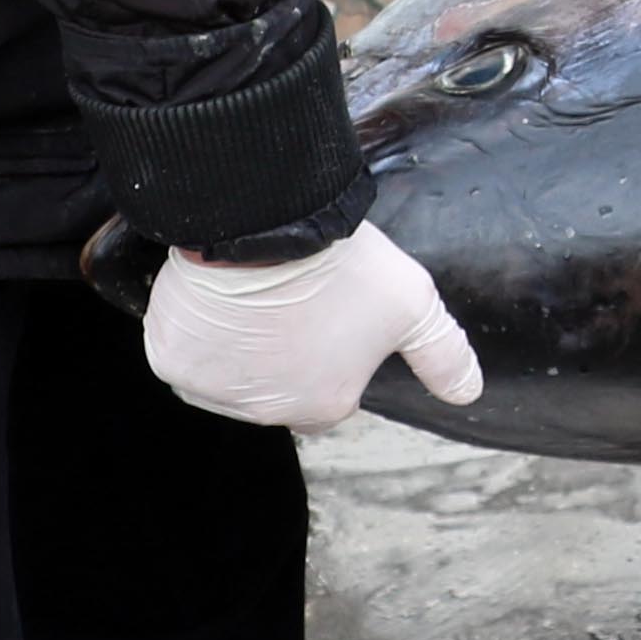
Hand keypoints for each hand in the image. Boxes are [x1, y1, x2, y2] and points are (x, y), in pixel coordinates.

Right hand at [143, 222, 480, 429]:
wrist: (267, 227)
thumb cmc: (342, 264)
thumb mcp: (413, 305)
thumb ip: (443, 353)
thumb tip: (468, 394)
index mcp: (326, 407)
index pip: (324, 389)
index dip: (323, 346)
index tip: (318, 309)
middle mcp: (268, 412)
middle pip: (271, 384)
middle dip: (276, 348)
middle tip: (282, 295)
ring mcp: (215, 391)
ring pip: (223, 371)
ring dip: (230, 343)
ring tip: (248, 291)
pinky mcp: (172, 362)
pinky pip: (180, 349)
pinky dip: (190, 326)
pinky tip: (210, 294)